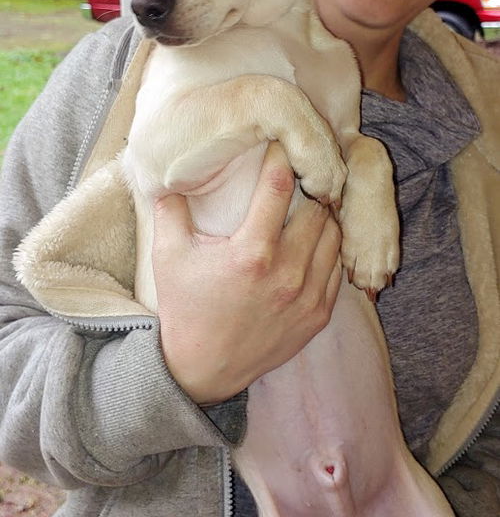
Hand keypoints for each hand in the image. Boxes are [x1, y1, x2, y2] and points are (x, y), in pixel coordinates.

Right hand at [152, 142, 341, 403]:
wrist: (202, 370)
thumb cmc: (184, 309)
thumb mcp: (168, 255)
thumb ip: (170, 208)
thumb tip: (169, 172)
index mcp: (251, 253)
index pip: (279, 188)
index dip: (281, 160)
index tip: (281, 146)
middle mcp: (286, 274)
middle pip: (317, 210)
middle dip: (307, 191)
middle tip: (298, 181)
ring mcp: (307, 297)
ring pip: (334, 238)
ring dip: (322, 221)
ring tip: (306, 212)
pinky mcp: (318, 316)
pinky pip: (337, 270)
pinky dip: (328, 253)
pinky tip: (312, 246)